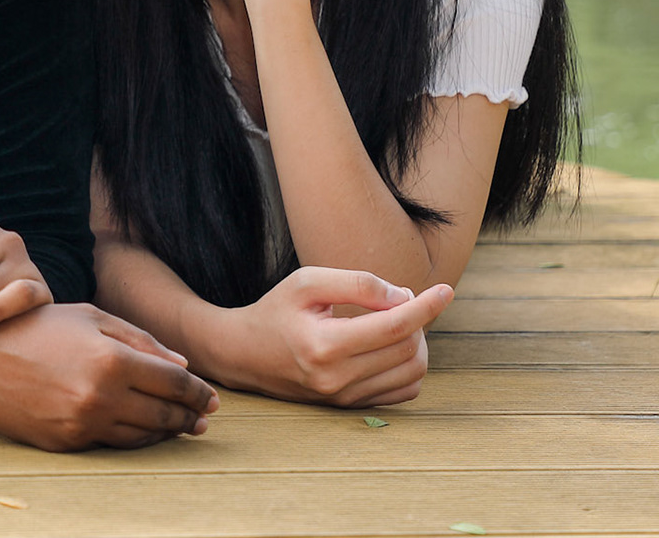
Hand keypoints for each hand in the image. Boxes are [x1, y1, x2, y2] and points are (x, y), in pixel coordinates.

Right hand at [0, 303, 216, 450]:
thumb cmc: (33, 327)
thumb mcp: (87, 318)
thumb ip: (138, 339)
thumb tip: (182, 365)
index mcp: (110, 359)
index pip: (174, 382)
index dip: (198, 391)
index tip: (211, 397)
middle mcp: (101, 396)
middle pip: (165, 414)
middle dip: (190, 415)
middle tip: (204, 416)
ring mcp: (83, 424)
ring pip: (143, 436)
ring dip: (167, 432)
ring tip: (181, 425)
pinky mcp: (67, 443)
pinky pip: (113, 444)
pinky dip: (135, 438)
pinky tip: (143, 430)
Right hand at [226, 266, 450, 405]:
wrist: (243, 353)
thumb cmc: (276, 311)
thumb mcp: (306, 282)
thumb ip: (356, 283)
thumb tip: (402, 297)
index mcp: (324, 345)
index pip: (394, 327)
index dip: (425, 306)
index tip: (445, 290)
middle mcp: (336, 378)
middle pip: (407, 349)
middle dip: (416, 320)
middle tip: (397, 300)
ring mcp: (344, 397)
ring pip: (412, 372)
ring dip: (416, 343)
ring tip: (395, 323)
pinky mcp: (349, 406)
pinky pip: (403, 391)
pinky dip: (409, 366)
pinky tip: (391, 347)